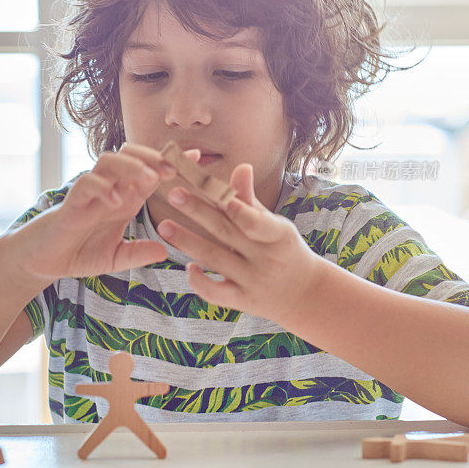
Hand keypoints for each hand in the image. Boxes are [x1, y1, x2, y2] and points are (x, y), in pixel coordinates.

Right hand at [11, 144, 199, 282]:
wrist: (43, 261)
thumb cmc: (79, 253)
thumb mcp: (115, 258)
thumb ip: (137, 253)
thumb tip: (164, 252)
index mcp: (125, 198)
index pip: (151, 171)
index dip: (171, 162)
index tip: (196, 157)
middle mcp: (110, 189)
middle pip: (131, 155)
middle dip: (153, 157)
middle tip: (173, 168)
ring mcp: (90, 193)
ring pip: (109, 162)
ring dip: (130, 167)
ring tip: (148, 180)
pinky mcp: (71, 203)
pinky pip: (86, 185)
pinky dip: (102, 188)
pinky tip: (115, 200)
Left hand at [157, 163, 321, 326]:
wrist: (305, 295)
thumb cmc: (284, 250)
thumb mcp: (275, 225)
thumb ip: (252, 201)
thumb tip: (241, 166)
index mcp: (279, 235)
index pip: (253, 219)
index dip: (233, 204)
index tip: (208, 186)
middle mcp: (266, 258)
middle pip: (227, 232)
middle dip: (198, 212)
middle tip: (174, 194)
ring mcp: (254, 281)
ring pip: (216, 258)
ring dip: (187, 242)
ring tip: (163, 227)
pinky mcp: (243, 301)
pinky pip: (217, 293)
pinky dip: (200, 281)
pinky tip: (188, 267)